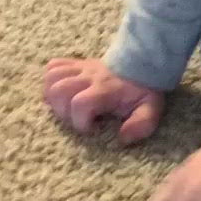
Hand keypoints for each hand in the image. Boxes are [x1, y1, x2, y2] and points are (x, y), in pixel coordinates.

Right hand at [43, 57, 164, 144]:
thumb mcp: (150, 109)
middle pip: (59, 90)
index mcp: (105, 90)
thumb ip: (141, 124)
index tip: (93, 129)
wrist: (141, 62)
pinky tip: (62, 94)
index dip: (80, 122)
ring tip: (67, 107)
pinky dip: (51, 81)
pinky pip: (53, 66)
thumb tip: (123, 138)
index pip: (80, 103)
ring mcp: (80, 68)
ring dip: (53, 97)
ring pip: (52, 77)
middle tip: (77, 118)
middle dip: (63, 111)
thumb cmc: (142, 90)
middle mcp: (89, 77)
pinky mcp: (76, 64)